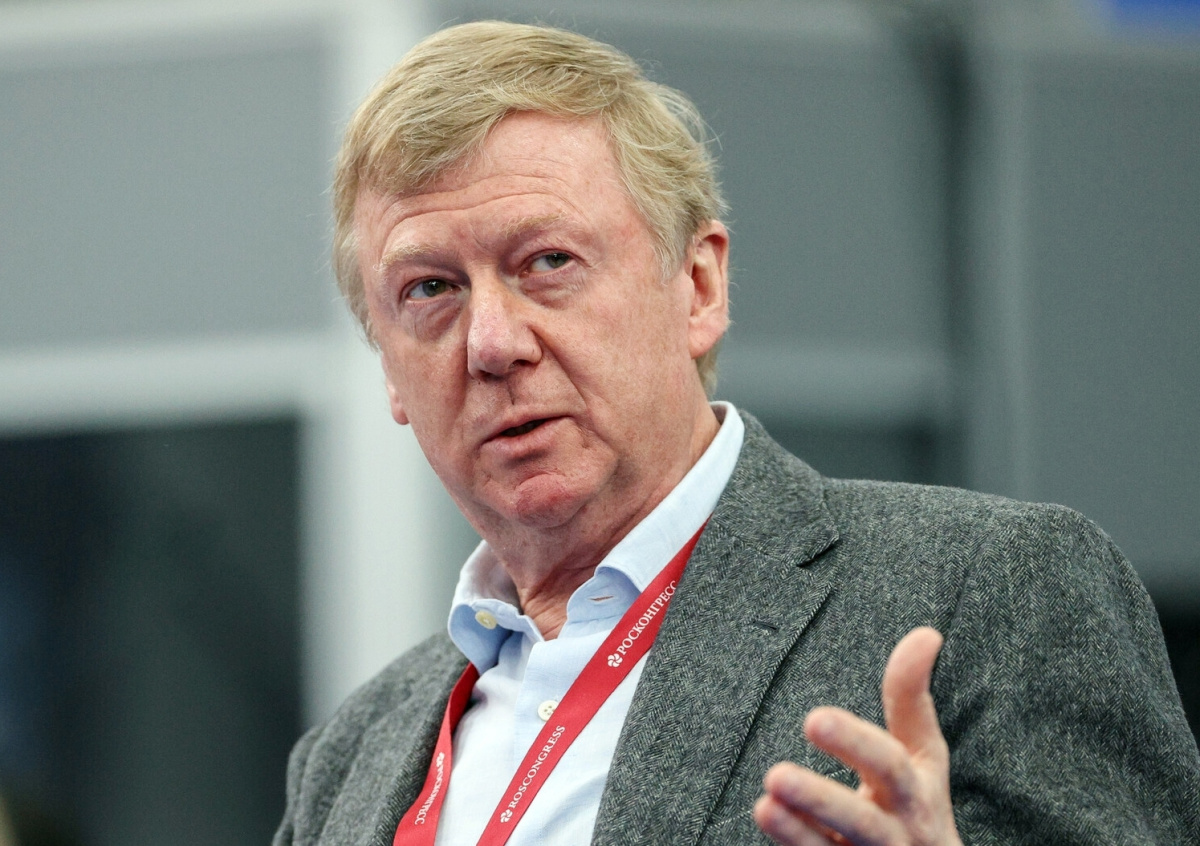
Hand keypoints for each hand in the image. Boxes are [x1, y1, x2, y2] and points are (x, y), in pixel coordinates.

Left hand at [753, 627, 961, 845]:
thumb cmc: (917, 806)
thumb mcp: (923, 755)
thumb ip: (911, 698)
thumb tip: (927, 633)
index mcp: (916, 794)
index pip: (890, 766)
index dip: (855, 742)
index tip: (814, 719)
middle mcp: (898, 834)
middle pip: (863, 822)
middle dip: (822, 799)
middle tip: (776, 774)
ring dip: (798, 832)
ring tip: (765, 802)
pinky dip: (796, 844)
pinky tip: (769, 816)